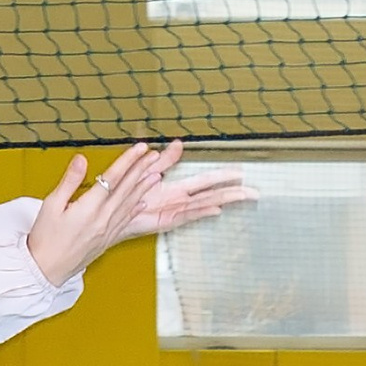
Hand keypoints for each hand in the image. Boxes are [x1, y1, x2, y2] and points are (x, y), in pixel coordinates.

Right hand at [25, 143, 191, 284]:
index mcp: (89, 207)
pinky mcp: (107, 239)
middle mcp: (103, 218)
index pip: (113, 178)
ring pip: (130, 203)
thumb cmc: (45, 239)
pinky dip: (136, 208)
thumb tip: (81, 159)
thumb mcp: (51, 205)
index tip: (139, 148)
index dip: (128, 160)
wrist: (47, 269)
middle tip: (153, 156)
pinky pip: (126, 220)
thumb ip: (69, 180)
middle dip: (141, 169)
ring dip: (144, 188)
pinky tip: (142, 202)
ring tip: (156, 175)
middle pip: (126, 188)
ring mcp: (107, 229)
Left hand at [121, 168, 255, 238]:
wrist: (112, 210)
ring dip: (225, 200)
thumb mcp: (148, 171)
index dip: (223, 176)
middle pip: (213, 193)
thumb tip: (179, 144)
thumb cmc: (127, 195)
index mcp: (178, 189)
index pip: (207, 180)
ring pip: (206, 204)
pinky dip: (202, 212)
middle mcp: (180, 200)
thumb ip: (165, 160)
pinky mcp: (167, 220)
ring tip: (244, 197)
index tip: (241, 173)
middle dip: (233, 191)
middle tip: (254, 191)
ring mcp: (176, 211)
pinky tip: (216, 209)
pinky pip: (188, 214)